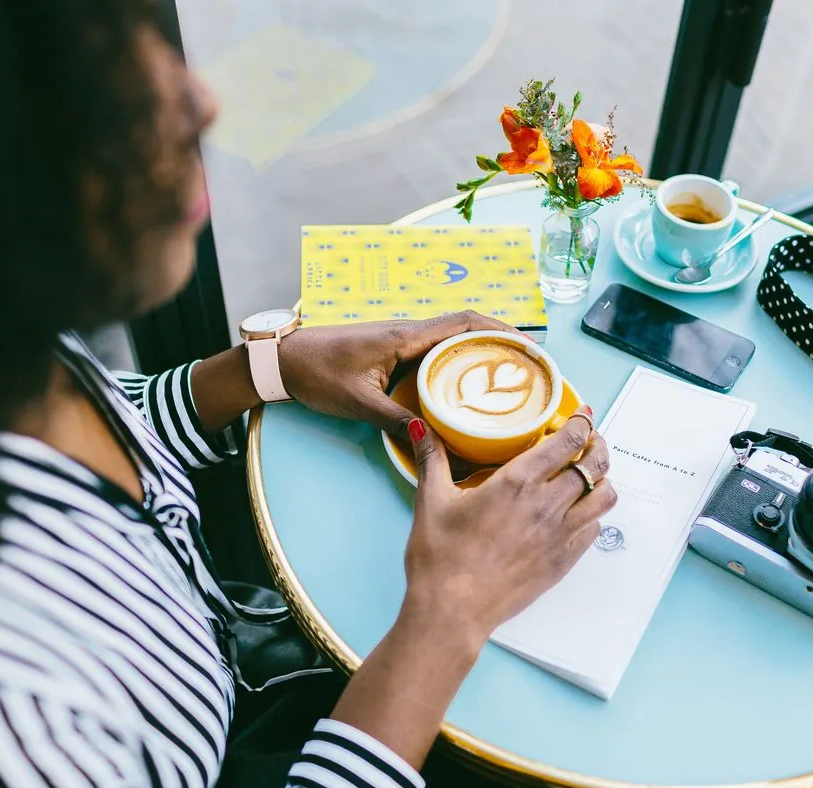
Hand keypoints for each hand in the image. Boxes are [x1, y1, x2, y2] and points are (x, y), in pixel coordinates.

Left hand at [277, 311, 517, 438]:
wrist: (283, 360)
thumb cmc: (316, 373)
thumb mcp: (359, 402)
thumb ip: (396, 419)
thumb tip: (432, 438)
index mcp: (405, 337)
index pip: (464, 323)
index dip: (501, 330)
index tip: (529, 345)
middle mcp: (407, 333)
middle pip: (466, 328)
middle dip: (500, 341)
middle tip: (528, 365)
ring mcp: (400, 341)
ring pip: (451, 339)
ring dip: (480, 350)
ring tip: (507, 375)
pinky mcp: (392, 351)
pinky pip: (435, 351)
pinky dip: (457, 361)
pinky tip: (465, 384)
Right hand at [402, 411, 616, 646]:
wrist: (453, 610)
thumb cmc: (440, 558)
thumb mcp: (431, 500)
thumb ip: (431, 458)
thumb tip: (420, 427)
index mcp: (517, 482)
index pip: (568, 441)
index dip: (581, 422)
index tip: (582, 415)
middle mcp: (547, 505)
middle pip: (594, 464)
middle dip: (596, 446)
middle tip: (589, 439)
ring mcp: (560, 535)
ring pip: (604, 497)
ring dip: (602, 479)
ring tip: (591, 473)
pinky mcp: (563, 561)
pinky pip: (594, 529)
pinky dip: (593, 513)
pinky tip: (577, 511)